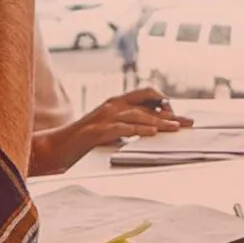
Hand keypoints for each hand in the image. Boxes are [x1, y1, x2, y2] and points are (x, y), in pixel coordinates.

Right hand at [29, 87, 193, 174]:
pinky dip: (138, 129)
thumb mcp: (109, 128)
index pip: (145, 95)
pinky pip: (122, 128)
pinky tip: (151, 133)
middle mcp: (112, 105)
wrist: (55, 147)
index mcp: (116, 102)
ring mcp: (104, 116)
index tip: (179, 114)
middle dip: (169, 113)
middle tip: (187, 122)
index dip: (164, 102)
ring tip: (175, 128)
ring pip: (138, 115)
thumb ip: (127, 124)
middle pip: (147, 104)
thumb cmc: (83, 140)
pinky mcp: (97, 131)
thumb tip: (150, 126)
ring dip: (159, 122)